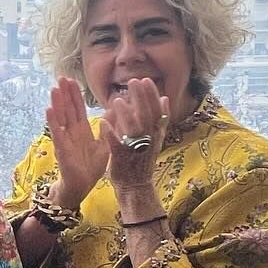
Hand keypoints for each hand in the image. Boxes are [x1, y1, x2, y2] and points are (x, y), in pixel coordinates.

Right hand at [46, 76, 109, 209]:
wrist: (83, 185)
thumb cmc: (91, 167)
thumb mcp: (104, 144)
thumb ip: (107, 127)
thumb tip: (114, 110)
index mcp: (82, 130)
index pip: (78, 108)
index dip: (75, 94)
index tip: (71, 80)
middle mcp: (71, 131)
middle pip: (67, 108)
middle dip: (65, 93)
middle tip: (61, 77)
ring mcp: (64, 138)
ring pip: (60, 117)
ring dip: (57, 103)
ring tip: (54, 88)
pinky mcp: (61, 148)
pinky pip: (56, 132)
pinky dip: (52, 121)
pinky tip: (49, 109)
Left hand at [101, 78, 168, 193]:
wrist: (136, 186)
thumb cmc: (142, 160)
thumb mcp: (155, 138)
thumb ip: (158, 118)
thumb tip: (165, 98)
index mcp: (155, 134)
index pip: (157, 111)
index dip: (152, 96)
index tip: (146, 80)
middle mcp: (149, 141)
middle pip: (147, 116)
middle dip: (141, 98)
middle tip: (133, 81)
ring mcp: (136, 150)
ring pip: (133, 130)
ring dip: (126, 115)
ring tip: (117, 100)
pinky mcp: (122, 159)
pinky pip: (116, 145)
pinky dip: (110, 134)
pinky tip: (103, 122)